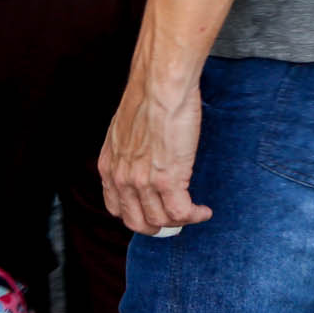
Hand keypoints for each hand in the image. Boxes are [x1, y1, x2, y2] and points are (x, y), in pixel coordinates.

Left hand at [100, 71, 213, 234]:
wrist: (160, 85)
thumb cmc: (149, 95)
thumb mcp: (125, 128)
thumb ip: (129, 149)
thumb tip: (144, 154)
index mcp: (109, 167)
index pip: (117, 208)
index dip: (137, 215)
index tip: (154, 211)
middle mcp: (122, 180)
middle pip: (137, 223)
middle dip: (158, 227)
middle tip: (175, 221)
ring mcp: (143, 183)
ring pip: (161, 221)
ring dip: (181, 222)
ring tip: (195, 214)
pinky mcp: (168, 180)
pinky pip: (181, 212)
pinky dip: (194, 216)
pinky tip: (204, 211)